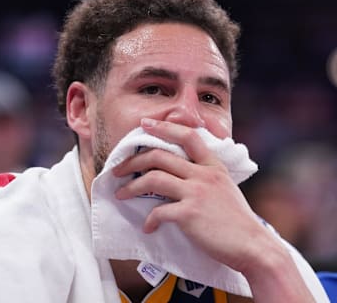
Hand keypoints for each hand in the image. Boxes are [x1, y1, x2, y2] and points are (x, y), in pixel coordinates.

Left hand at [114, 118, 263, 271]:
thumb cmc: (236, 219)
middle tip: (118, 169)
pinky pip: (159, 211)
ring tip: (121, 194)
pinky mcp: (190, 214)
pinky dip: (149, 219)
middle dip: (134, 160)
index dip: (164, 127)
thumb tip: (180, 174)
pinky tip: (148, 226)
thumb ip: (205, 175)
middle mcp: (204, 174)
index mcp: (213, 165)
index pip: (187, 136)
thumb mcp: (224, 187)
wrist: (253, 246)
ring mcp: (197, 192)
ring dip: (132, 186)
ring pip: (153, 178)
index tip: (145, 124)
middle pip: (160, 156)